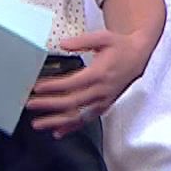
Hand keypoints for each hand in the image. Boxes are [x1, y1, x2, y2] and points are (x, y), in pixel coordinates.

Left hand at [25, 27, 156, 138]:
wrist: (139, 58)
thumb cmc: (120, 47)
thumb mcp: (103, 37)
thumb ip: (82, 41)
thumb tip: (63, 43)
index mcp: (99, 73)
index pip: (72, 83)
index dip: (54, 87)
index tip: (37, 88)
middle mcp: (101, 90)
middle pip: (72, 102)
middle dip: (49, 105)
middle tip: (30, 105)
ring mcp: (103, 101)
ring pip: (77, 116)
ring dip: (56, 122)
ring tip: (38, 124)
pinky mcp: (104, 106)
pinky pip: (86, 120)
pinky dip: (71, 128)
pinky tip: (57, 132)